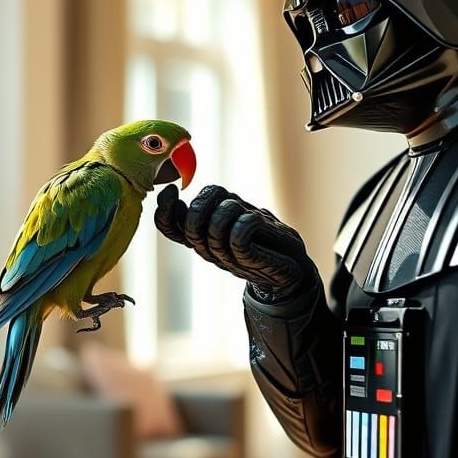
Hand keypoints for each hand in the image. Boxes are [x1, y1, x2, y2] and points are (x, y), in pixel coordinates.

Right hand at [155, 184, 318, 301]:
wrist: (293, 269)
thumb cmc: (260, 238)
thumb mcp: (232, 217)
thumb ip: (209, 206)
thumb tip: (178, 188)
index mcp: (201, 238)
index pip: (169, 227)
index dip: (164, 210)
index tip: (172, 189)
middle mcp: (209, 249)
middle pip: (190, 226)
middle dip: (204, 205)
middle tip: (223, 200)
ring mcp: (228, 257)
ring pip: (216, 226)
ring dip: (231, 210)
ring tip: (246, 212)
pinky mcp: (250, 261)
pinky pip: (238, 237)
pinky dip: (246, 222)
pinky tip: (255, 218)